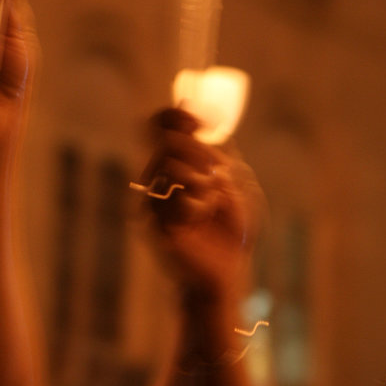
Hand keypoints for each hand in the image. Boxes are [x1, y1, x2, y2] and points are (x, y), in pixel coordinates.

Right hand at [138, 108, 265, 305]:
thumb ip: (217, 153)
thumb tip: (206, 128)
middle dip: (197, 150)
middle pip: (166, 143)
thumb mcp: (231, 182)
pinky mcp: (154, 222)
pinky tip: (200, 217)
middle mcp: (159, 178)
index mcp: (176, 163)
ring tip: (212, 200)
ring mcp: (154, 200)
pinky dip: (196, 204)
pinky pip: (174, 198)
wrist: (227, 269)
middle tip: (216, 171)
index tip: (196, 123)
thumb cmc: (230, 226)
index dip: (172, 116)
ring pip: (169, 167)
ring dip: (200, 180)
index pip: (159, 127)